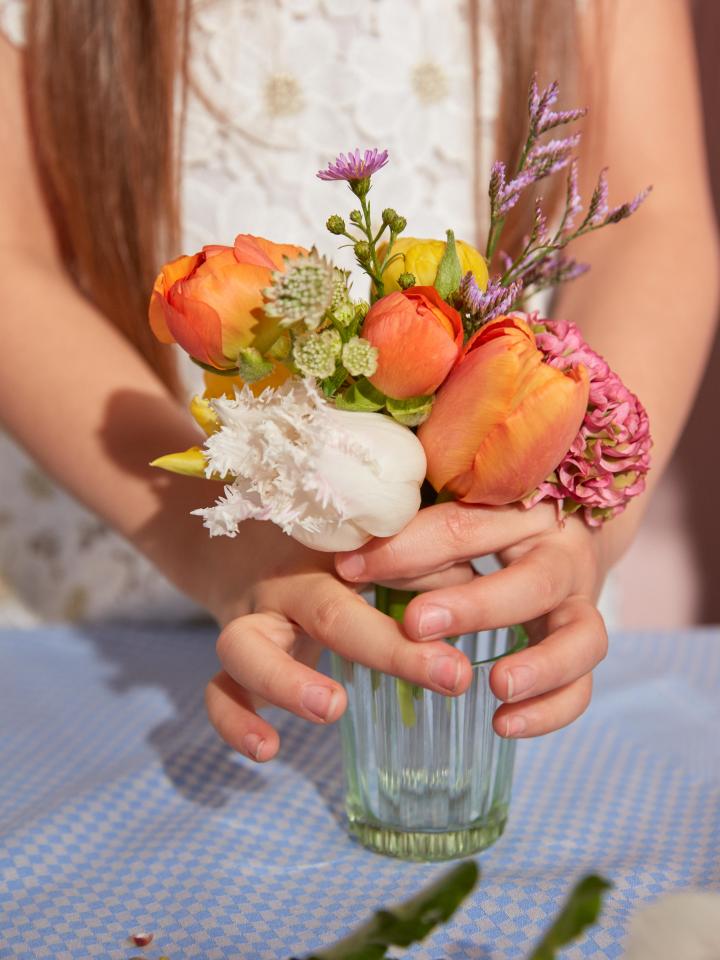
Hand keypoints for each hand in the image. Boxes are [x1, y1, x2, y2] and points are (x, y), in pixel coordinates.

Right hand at [201, 521, 473, 762]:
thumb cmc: (332, 551)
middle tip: (450, 677)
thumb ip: (426, 564)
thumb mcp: (377, 545)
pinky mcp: (233, 658)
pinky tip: (268, 751)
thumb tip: (479, 598)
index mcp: (334, 551)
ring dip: (287, 680)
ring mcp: (251, 620)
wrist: (239, 543)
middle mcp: (288, 582)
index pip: (386, 564)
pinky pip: (218, 690)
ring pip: (247, 647)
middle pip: (329, 610)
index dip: (431, 589)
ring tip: (332, 709)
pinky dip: (234, 722)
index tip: (473, 626)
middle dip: (389, 649)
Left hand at [335, 501, 608, 738]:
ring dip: (542, 666)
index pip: (467, 525)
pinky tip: (503, 724)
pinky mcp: (582, 647)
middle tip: (418, 625)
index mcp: (525, 508)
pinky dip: (550, 711)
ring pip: (584, 638)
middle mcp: (564, 555)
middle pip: (536, 581)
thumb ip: (411, 531)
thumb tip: (350, 559)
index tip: (349, 570)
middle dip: (477, 606)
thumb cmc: (484, 519)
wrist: (558, 532)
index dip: (406, 548)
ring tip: (496, 686)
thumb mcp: (449, 512)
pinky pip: (583, 687)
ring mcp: (582, 604)